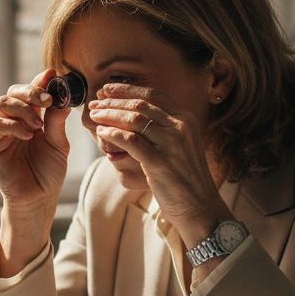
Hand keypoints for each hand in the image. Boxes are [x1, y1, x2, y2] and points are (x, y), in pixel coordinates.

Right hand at [0, 69, 71, 212]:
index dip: (40, 81)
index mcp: (31, 118)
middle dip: (30, 91)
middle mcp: (14, 121)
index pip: (32, 93)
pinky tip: (29, 135)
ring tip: (38, 125)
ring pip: (2, 103)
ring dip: (22, 109)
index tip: (52, 74)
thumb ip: (56, 122)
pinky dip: (14, 125)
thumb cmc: (48, 173)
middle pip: (13, 92)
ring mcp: (1, 132)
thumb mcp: (58, 144)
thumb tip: (61, 98)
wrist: (38, 198)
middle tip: (46, 100)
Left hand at [88, 83, 230, 246]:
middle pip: (140, 105)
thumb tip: (130, 115)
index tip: (106, 89)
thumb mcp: (180, 146)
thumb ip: (162, 129)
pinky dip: (112, 134)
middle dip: (113, 101)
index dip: (127, 90)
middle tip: (95, 103)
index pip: (153, 96)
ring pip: (134, 119)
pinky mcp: (160, 163)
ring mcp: (172, 144)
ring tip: (94, 116)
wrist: (199, 206)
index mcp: (186, 119)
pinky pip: (130, 141)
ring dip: (109, 115)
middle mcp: (181, 127)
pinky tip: (102, 133)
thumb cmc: (185, 178)